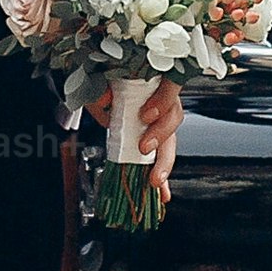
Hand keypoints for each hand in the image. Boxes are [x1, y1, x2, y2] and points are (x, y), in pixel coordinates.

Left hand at [93, 76, 183, 202]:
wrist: (104, 85)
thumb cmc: (107, 79)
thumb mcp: (97, 79)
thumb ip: (100, 88)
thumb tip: (105, 98)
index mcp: (154, 78)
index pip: (170, 85)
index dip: (163, 101)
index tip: (146, 116)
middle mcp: (163, 98)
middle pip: (174, 116)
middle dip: (161, 136)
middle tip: (144, 149)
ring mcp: (160, 119)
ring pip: (170, 139)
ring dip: (164, 162)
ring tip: (155, 181)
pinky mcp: (154, 137)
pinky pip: (161, 156)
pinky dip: (161, 175)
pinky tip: (161, 193)